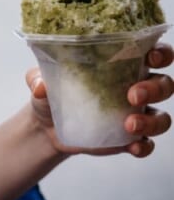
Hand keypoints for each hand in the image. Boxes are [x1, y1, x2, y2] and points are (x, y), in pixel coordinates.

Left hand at [26, 44, 173, 157]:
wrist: (46, 127)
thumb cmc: (51, 92)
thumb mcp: (41, 80)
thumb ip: (38, 78)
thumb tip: (40, 86)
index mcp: (122, 63)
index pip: (154, 52)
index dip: (161, 53)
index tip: (150, 56)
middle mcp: (137, 86)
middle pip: (164, 84)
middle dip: (155, 88)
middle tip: (132, 95)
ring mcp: (136, 114)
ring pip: (162, 117)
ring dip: (152, 121)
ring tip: (129, 124)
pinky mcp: (129, 139)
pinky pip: (147, 143)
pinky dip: (144, 146)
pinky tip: (132, 146)